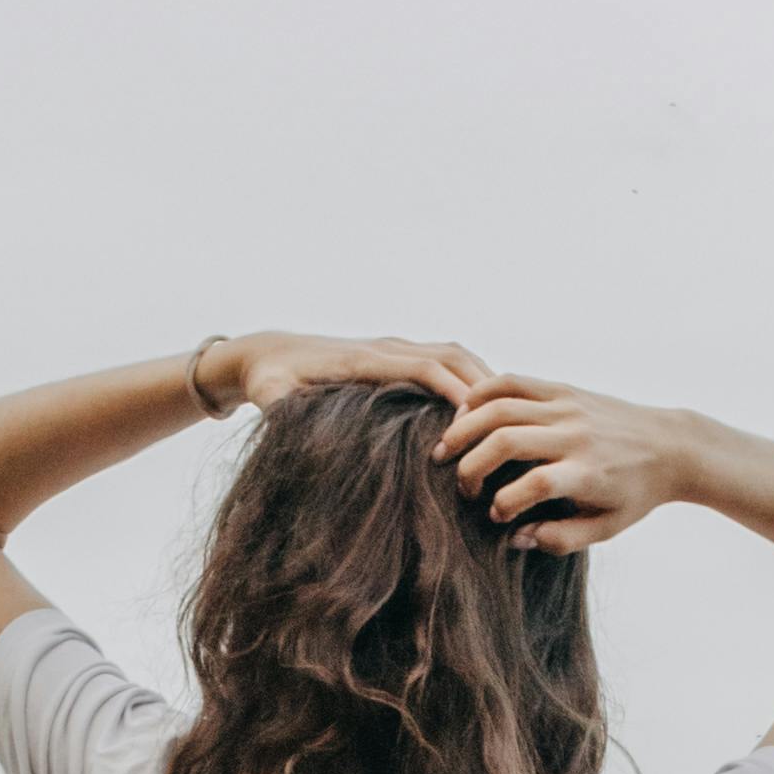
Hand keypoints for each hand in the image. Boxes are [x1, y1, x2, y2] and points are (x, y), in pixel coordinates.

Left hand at [211, 329, 487, 421]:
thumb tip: (291, 424)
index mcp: (363, 360)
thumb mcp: (270, 396)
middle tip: (508, 425)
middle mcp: (384, 347)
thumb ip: (281, 408)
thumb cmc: (269, 380)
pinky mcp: (395, 354)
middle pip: (449, 356)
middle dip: (481, 386)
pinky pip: (443, 360)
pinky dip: (469, 378)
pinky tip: (484, 409)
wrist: (266, 353)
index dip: (453, 393)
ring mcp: (392, 347)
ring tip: (508, 417)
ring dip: (481, 380)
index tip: (476, 426)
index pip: (423, 369)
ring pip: (452, 354)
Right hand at [434, 374, 698, 551]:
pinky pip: (514, 381)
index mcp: (586, 473)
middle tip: (459, 486)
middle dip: (472, 465)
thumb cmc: (636, 495)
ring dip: (465, 426)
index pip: (533, 486)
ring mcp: (568, 407)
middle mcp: (575, 436)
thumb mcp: (606, 528)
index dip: (505, 504)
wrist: (671, 446)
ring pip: (501, 405)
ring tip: (446, 448)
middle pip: (507, 441)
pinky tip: (464, 412)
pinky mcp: (564, 389)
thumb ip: (560, 539)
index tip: (496, 517)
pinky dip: (483, 393)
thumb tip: (515, 537)